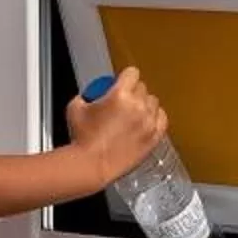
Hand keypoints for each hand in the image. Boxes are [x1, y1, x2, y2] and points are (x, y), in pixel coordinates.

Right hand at [61, 67, 166, 183]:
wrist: (92, 165)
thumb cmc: (82, 138)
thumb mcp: (75, 107)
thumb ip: (87, 95)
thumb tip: (91, 95)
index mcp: (120, 94)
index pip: (132, 73)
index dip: (126, 77)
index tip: (122, 82)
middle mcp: (138, 106)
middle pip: (142, 87)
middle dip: (133, 91)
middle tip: (123, 101)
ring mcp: (148, 122)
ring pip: (153, 102)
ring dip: (145, 104)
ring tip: (134, 113)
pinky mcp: (154, 137)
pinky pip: (162, 118)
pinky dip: (155, 117)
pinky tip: (147, 120)